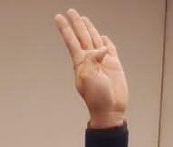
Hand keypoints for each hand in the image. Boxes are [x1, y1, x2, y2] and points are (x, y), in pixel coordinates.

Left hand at [56, 8, 127, 128]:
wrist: (110, 109)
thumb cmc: (98, 99)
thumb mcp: (90, 79)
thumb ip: (92, 61)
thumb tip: (101, 48)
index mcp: (81, 63)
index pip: (72, 41)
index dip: (66, 28)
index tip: (59, 17)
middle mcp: (90, 60)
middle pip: (82, 36)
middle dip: (76, 23)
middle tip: (71, 11)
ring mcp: (102, 61)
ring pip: (94, 39)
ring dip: (88, 29)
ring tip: (83, 20)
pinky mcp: (113, 64)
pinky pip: (109, 48)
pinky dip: (105, 41)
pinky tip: (102, 37)